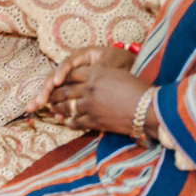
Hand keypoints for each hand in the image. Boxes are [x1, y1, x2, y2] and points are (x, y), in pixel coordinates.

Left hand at [27, 46, 150, 135]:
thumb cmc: (138, 89)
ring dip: (58, 108)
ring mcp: (90, 105)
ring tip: (53, 110)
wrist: (150, 109)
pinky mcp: (94, 121)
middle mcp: (89, 87)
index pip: (70, 74)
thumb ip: (100, 76)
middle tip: (46, 98)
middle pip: (63, 90)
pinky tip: (67, 122)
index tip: (54, 82)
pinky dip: (70, 122)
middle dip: (52, 94)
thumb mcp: (117, 74)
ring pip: (66, 106)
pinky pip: (76, 122)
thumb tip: (89, 80)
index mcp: (96, 73)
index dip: (60, 78)